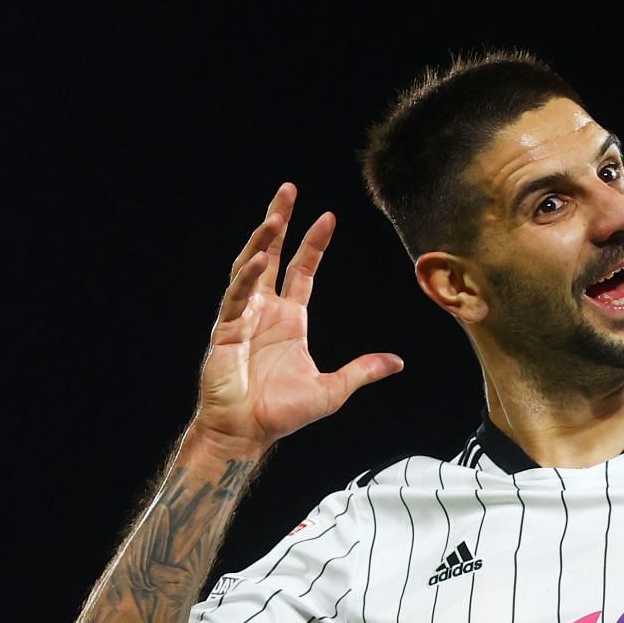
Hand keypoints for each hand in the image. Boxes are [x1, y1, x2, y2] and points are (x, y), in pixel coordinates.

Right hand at [196, 184, 404, 451]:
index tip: (328, 217)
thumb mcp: (333, 390)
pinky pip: (236, 297)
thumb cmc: (282, 413)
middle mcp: (265, 311)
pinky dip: (246, 277)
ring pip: (250, 268)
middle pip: (272, 256)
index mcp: (290, 320)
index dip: (313, 244)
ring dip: (262, 241)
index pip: (302, 271)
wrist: (247, 433)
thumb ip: (363, 371)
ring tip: (275, 216)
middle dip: (279, 221)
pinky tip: (259, 259)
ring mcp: (243, 317)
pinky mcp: (226, 330)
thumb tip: (398, 362)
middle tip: (288, 189)